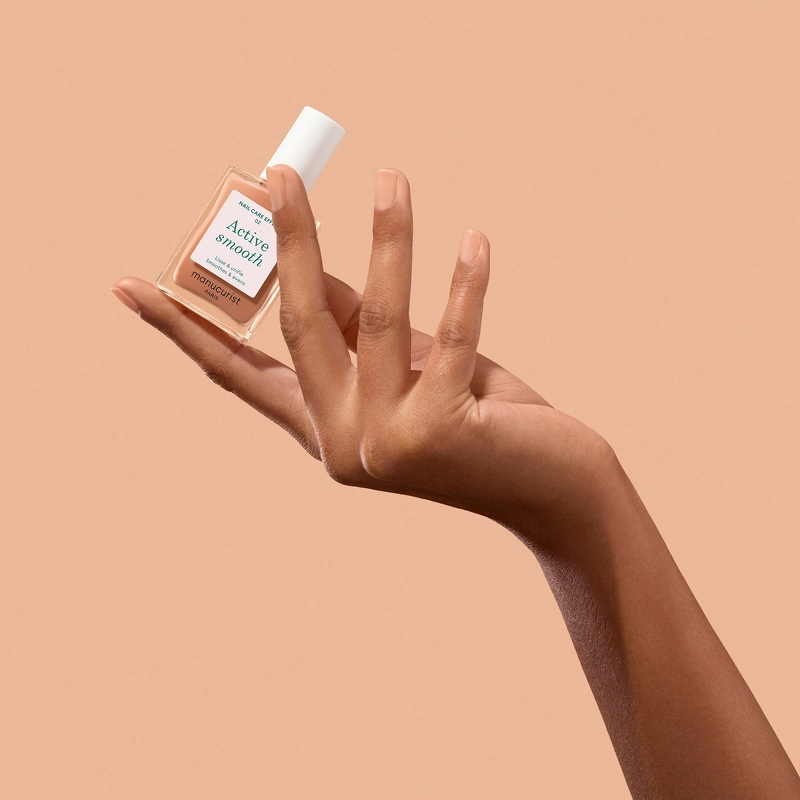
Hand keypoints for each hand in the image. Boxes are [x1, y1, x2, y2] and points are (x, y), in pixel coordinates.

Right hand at [112, 166, 616, 549]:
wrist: (550, 489)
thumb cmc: (476, 420)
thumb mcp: (410, 371)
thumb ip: (362, 328)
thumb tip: (319, 265)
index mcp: (323, 428)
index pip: (237, 374)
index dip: (182, 329)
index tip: (127, 286)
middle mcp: (343, 443)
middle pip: (302, 326)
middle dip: (290, 244)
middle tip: (280, 174)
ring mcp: (386, 445)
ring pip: (380, 322)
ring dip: (388, 240)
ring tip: (392, 178)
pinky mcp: (438, 436)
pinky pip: (454, 340)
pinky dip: (464, 285)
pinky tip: (473, 240)